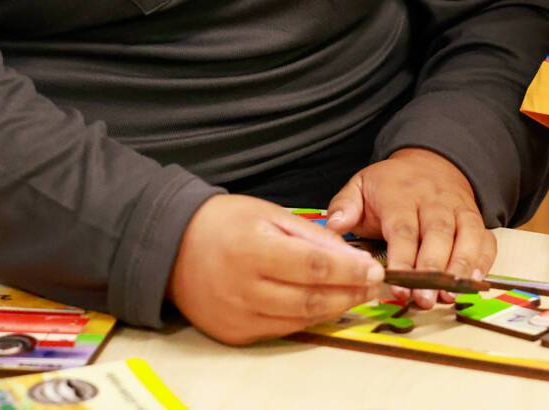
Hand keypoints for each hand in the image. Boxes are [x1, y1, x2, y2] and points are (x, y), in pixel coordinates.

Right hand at [167, 195, 383, 344]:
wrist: (172, 247)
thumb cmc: (224, 223)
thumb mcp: (269, 214)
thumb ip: (312, 237)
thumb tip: (353, 257)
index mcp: (253, 249)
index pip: (314, 266)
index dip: (350, 271)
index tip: (375, 269)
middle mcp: (243, 287)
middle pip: (310, 299)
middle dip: (349, 293)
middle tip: (374, 286)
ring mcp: (237, 315)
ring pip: (299, 319)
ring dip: (334, 309)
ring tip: (356, 295)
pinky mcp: (233, 333)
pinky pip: (280, 329)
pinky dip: (307, 319)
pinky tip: (324, 305)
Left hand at [325, 148, 493, 308]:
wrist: (431, 162)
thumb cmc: (391, 185)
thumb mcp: (361, 186)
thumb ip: (344, 206)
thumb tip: (332, 227)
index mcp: (401, 195)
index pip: (403, 229)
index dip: (402, 259)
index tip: (398, 286)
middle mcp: (433, 202)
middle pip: (438, 236)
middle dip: (432, 270)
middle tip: (425, 300)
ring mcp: (458, 210)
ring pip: (466, 237)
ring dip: (460, 268)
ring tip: (450, 296)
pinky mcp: (475, 220)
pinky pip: (485, 239)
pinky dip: (484, 261)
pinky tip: (474, 283)